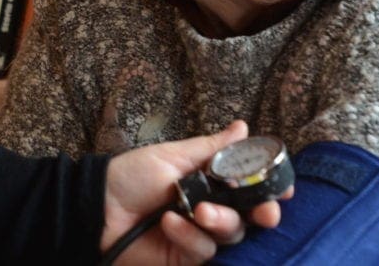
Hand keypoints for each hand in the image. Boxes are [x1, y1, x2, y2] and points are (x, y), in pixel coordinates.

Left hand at [101, 120, 290, 264]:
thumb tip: (244, 127)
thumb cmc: (130, 176)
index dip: (271, 188)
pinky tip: (169, 223)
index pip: (251, 187)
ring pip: (233, 235)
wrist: (95, 208)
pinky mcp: (186, 258)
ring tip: (198, 211)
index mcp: (211, 181)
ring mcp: (200, 236)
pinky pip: (204, 251)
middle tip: (265, 211)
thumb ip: (212, 148)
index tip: (283, 188)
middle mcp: (212, 209)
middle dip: (263, 213)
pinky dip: (189, 236)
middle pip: (252, 216)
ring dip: (220, 222)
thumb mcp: (172, 155)